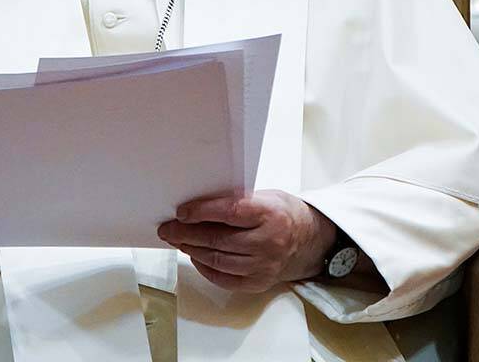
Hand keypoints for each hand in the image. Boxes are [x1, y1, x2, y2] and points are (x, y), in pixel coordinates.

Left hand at [157, 189, 336, 292]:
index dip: (202, 212)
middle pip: (219, 239)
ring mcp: (265, 265)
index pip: (229, 212)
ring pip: (218, 260)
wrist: (310, 240)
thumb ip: (236, 201)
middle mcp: (269, 241)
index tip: (181, 212)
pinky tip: (195, 256)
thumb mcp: (264, 196)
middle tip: (168, 229)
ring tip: (177, 241)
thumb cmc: (282, 213)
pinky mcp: (260, 282)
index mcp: (270, 214)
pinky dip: (206, 268)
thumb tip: (197, 205)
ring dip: (192, 250)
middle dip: (187, 233)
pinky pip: (225, 279)